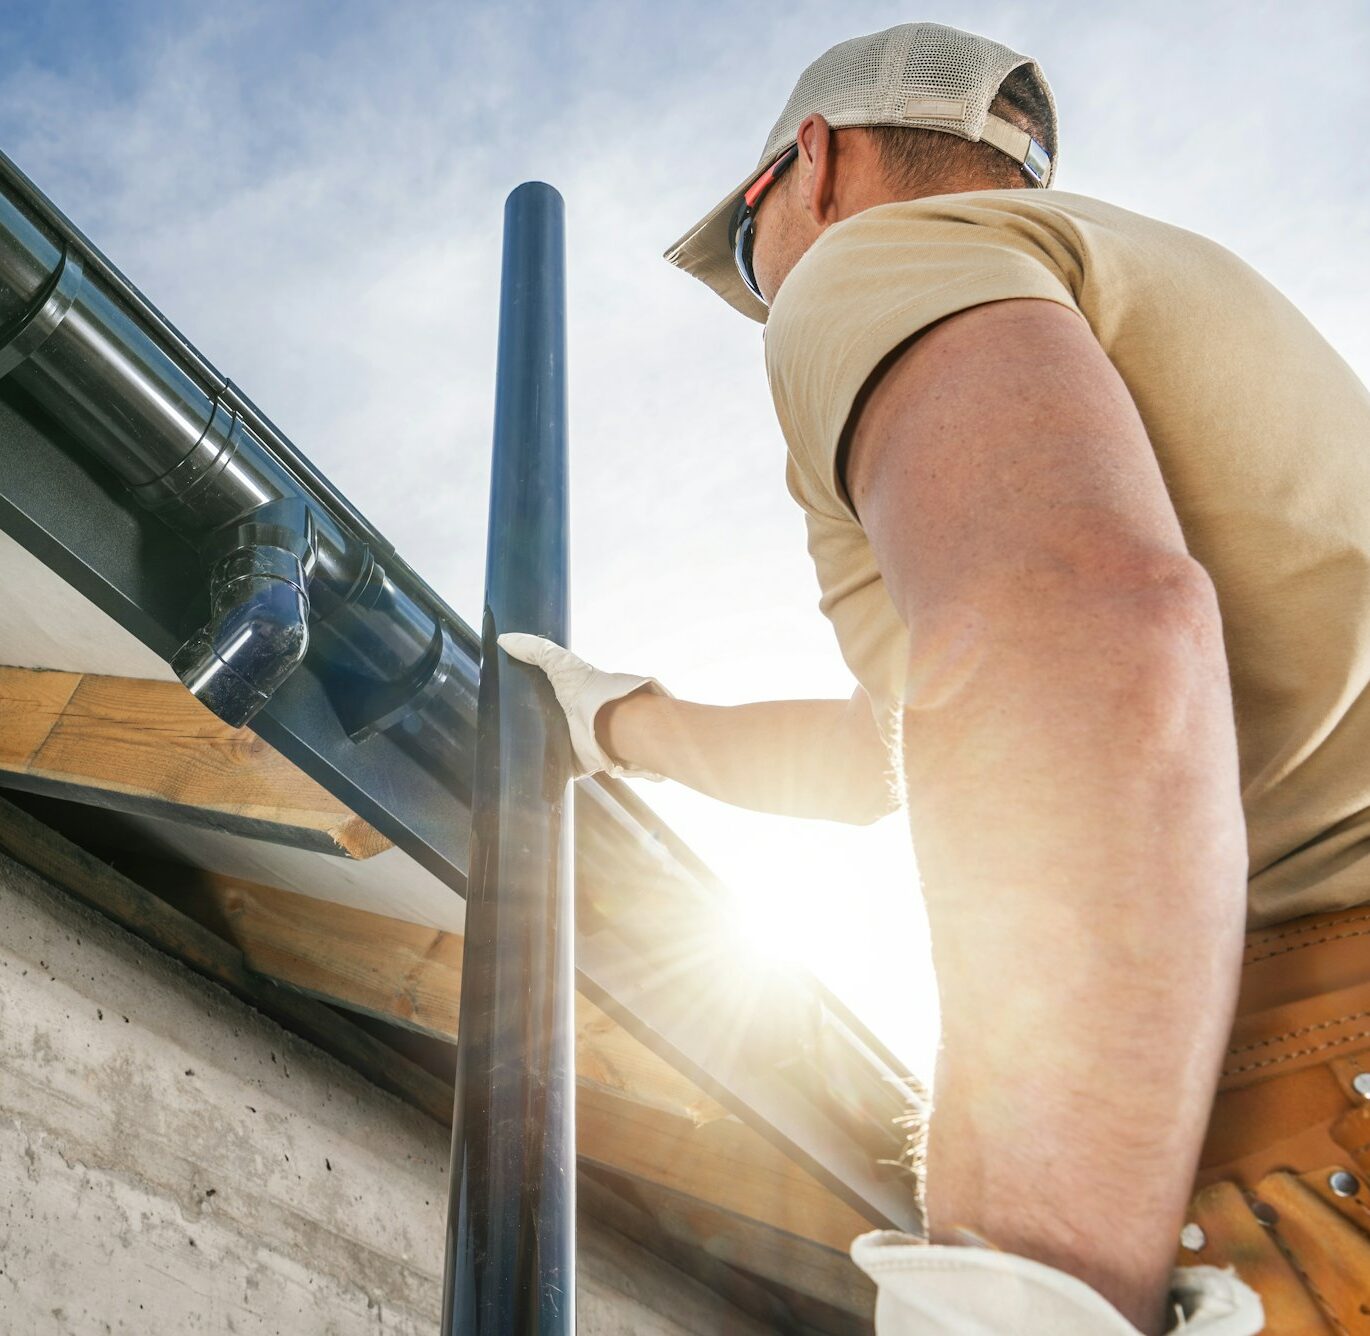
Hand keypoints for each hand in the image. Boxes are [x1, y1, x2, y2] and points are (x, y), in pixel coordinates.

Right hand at [496, 632, 673, 780]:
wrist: (612, 724)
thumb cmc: (589, 690)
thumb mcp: (560, 662)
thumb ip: (535, 649)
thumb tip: (503, 639)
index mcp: (566, 694)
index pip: (539, 693)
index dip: (522, 694)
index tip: (500, 695)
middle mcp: (568, 718)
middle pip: (538, 720)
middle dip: (521, 722)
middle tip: (497, 723)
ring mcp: (570, 742)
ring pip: (543, 745)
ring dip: (529, 746)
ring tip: (503, 747)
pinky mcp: (571, 764)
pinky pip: (550, 769)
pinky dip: (539, 770)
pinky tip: (522, 769)